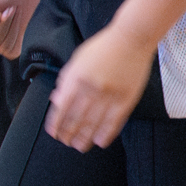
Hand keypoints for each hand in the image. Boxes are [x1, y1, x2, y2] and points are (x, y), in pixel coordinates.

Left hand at [45, 21, 153, 152]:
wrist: (131, 38)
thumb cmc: (103, 47)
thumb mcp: (78, 59)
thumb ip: (66, 80)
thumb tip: (56, 100)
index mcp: (76, 77)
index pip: (62, 107)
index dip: (57, 124)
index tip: (54, 134)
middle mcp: (91, 88)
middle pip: (77, 118)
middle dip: (69, 134)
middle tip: (66, 143)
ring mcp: (110, 94)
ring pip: (94, 123)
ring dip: (85, 137)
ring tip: (80, 146)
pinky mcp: (127, 98)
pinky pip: (114, 121)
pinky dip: (106, 133)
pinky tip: (100, 142)